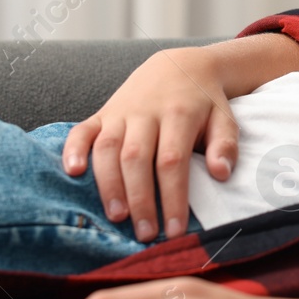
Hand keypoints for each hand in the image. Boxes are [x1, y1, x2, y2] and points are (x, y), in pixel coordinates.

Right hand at [63, 46, 237, 242]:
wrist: (179, 64)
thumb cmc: (204, 101)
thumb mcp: (224, 117)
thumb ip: (226, 144)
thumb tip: (221, 174)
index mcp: (178, 114)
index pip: (172, 161)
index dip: (172, 196)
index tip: (175, 230)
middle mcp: (146, 113)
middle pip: (136, 158)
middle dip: (140, 198)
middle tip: (145, 234)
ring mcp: (120, 112)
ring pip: (107, 148)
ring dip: (108, 184)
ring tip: (117, 217)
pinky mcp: (102, 113)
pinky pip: (82, 130)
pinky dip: (73, 149)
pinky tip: (73, 172)